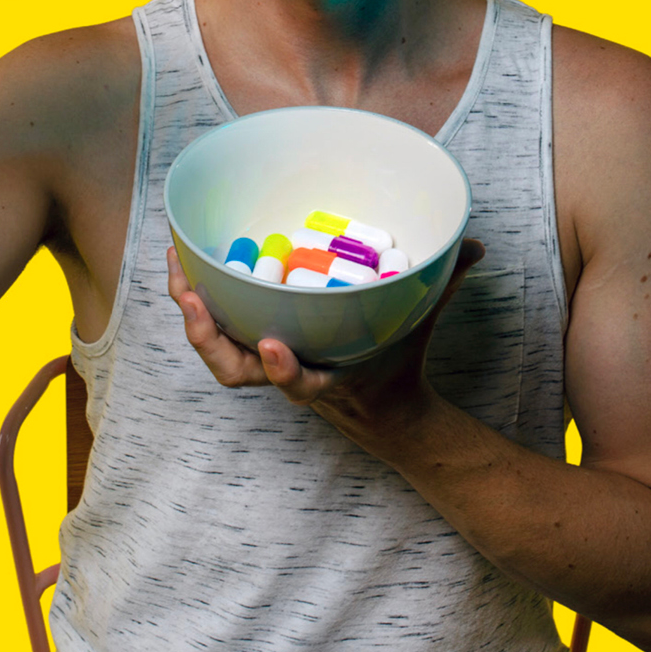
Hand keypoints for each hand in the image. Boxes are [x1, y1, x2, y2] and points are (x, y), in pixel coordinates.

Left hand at [165, 239, 487, 432]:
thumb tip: (473, 245)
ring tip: (176, 269)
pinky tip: (182, 259)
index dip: (285, 372)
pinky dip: (195, 299)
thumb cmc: (393, 360)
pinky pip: (213, 327)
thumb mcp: (417, 324)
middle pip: (233, 370)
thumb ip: (442, 285)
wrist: (377, 407)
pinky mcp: (248, 344)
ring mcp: (261, 362)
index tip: (275, 348)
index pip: (300, 387)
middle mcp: (285, 374)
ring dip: (190, 315)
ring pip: (213, 350)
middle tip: (193, 298)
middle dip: (207, 338)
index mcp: (325, 380)